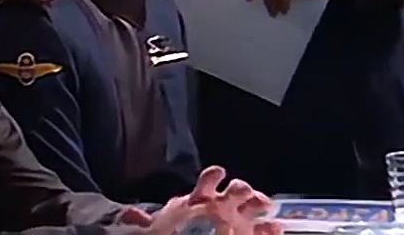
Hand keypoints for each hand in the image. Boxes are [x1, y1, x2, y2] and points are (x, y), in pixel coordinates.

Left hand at [136, 166, 279, 234]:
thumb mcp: (156, 228)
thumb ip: (144, 222)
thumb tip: (128, 217)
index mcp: (201, 198)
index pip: (209, 181)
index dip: (214, 177)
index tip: (218, 173)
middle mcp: (223, 205)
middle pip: (237, 189)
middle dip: (241, 188)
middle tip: (243, 191)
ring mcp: (238, 220)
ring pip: (254, 205)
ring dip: (260, 203)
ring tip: (266, 206)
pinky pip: (264, 231)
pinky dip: (270, 231)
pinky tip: (275, 229)